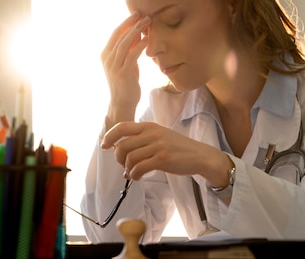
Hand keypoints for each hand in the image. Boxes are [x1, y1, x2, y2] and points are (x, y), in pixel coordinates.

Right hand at [101, 12, 150, 126]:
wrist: (122, 103)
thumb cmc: (126, 82)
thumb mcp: (126, 62)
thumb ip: (129, 49)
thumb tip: (138, 32)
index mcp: (105, 54)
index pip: (115, 33)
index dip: (126, 22)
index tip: (137, 13)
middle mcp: (107, 59)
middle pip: (119, 35)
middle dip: (132, 23)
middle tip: (144, 15)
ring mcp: (114, 67)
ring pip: (125, 43)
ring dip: (136, 31)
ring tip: (147, 23)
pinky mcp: (123, 74)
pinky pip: (131, 56)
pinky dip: (139, 45)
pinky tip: (147, 39)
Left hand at [101, 122, 229, 184]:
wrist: (200, 156)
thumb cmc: (177, 148)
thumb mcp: (159, 136)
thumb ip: (141, 140)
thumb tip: (118, 151)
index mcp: (149, 126)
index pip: (122, 127)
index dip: (109, 136)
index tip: (104, 146)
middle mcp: (152, 133)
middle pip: (122, 146)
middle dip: (119, 159)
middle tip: (124, 166)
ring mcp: (157, 145)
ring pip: (129, 158)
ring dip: (127, 169)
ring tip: (132, 173)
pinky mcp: (162, 159)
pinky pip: (139, 168)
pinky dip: (134, 175)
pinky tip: (138, 177)